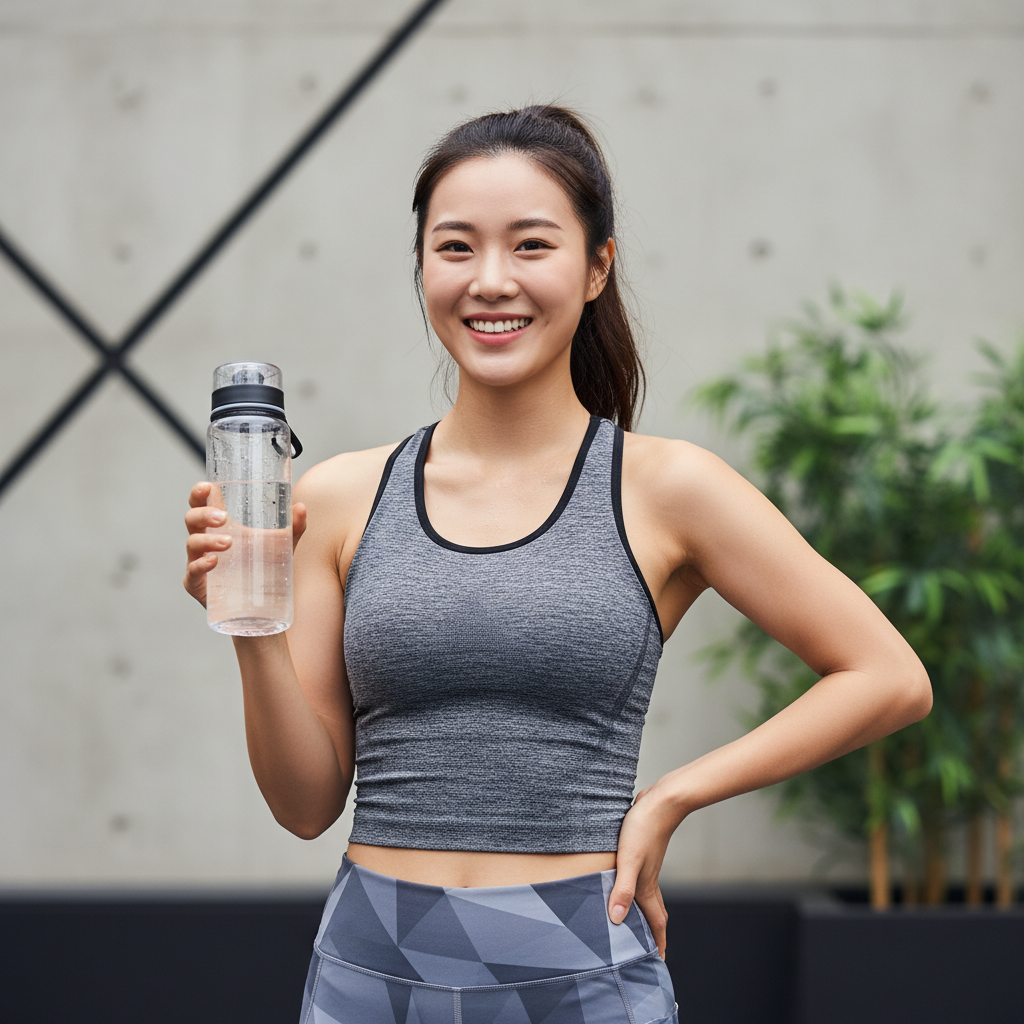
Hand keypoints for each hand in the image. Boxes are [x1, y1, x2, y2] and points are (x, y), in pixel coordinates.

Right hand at [183, 481, 306, 607]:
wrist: (260, 609)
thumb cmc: (264, 570)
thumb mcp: (281, 548)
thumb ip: (293, 528)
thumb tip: (300, 508)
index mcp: (220, 528)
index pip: (202, 504)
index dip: (199, 493)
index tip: (207, 486)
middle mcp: (205, 542)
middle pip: (192, 520)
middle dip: (203, 514)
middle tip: (223, 518)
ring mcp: (198, 563)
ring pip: (192, 544)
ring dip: (207, 540)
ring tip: (228, 543)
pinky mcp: (197, 585)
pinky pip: (192, 572)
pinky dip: (200, 565)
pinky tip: (213, 561)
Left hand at [607, 781, 680, 960]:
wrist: (660, 802)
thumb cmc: (644, 829)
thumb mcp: (629, 860)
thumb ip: (623, 889)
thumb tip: (617, 920)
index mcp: (647, 887)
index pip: (656, 923)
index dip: (657, 944)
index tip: (657, 963)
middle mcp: (649, 880)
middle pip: (653, 913)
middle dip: (650, 934)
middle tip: (642, 950)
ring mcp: (646, 866)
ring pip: (645, 896)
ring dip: (640, 912)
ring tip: (629, 923)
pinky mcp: (640, 853)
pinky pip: (636, 880)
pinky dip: (631, 890)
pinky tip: (619, 884)